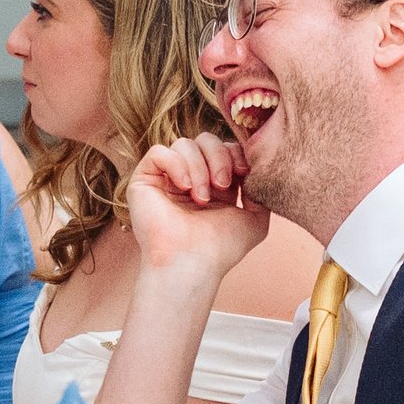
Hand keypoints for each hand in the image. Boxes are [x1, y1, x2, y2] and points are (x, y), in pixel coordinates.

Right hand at [129, 132, 271, 280]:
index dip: (236, 153)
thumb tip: (258, 170)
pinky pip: (159, 152)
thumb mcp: (254, 220)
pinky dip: (176, 165)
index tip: (244, 172)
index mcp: (213, 185)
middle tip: (222, 185)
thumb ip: (260, 194)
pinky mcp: (143, 180)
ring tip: (202, 197)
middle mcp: (189, 178)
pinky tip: (184, 187)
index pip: (224, 148)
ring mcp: (165, 179)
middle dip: (220, 156)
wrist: (193, 263)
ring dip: (199, 167)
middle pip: (205, 140)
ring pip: (184, 143)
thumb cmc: (220, 249)